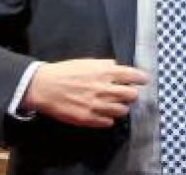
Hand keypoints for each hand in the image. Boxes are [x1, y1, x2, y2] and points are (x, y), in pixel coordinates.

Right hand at [21, 59, 146, 127]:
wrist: (43, 87)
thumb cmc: (65, 72)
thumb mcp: (88, 62)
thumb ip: (106, 66)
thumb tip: (120, 68)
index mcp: (105, 72)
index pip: (134, 76)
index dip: (141, 79)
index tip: (143, 81)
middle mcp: (104, 89)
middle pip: (132, 95)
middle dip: (131, 94)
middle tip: (126, 94)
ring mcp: (96, 105)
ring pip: (123, 111)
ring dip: (120, 107)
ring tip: (113, 105)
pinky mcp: (87, 118)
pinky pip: (108, 122)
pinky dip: (108, 118)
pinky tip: (103, 113)